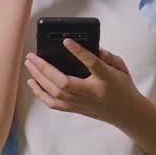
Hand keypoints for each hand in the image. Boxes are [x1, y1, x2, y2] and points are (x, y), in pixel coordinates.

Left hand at [23, 40, 146, 127]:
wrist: (126, 113)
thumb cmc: (123, 87)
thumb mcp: (121, 68)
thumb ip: (108, 56)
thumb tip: (92, 47)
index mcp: (106, 79)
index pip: (91, 63)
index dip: (79, 51)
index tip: (66, 41)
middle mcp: (91, 93)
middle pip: (64, 82)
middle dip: (44, 68)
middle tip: (32, 55)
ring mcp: (82, 103)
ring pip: (55, 93)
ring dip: (39, 79)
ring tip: (29, 64)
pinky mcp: (76, 110)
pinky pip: (54, 104)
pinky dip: (40, 93)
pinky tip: (32, 82)